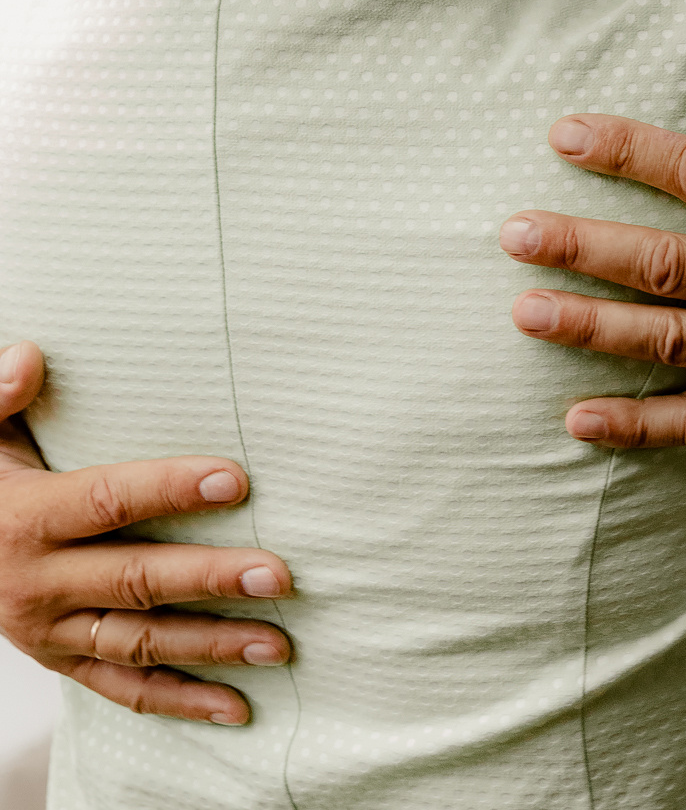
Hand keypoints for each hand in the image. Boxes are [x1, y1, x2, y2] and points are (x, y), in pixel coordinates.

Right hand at [0, 341, 292, 723]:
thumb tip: (32, 356)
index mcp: (27, 519)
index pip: (109, 501)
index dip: (171, 489)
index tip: (236, 479)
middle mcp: (39, 583)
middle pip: (136, 580)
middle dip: (211, 578)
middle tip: (280, 574)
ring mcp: (51, 632)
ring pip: (140, 644)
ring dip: (211, 646)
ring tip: (279, 642)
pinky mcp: (62, 662)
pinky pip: (123, 691)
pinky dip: (180, 702)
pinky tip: (237, 706)